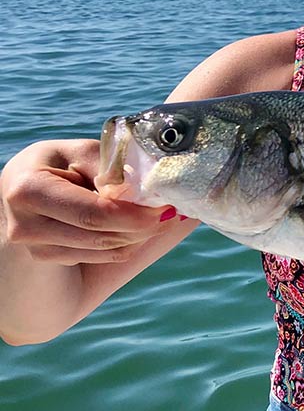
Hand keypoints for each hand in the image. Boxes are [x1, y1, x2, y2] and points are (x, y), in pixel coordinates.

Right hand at [1, 139, 177, 265]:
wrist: (28, 183)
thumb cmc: (62, 162)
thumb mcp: (84, 152)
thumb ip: (113, 168)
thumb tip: (155, 182)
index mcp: (29, 189)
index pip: (94, 213)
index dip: (136, 215)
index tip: (167, 207)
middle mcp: (24, 224)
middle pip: (101, 236)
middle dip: (144, 226)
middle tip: (172, 213)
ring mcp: (34, 247)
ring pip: (104, 250)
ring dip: (138, 235)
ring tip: (157, 215)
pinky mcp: (47, 258)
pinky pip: (99, 256)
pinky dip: (124, 242)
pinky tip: (134, 225)